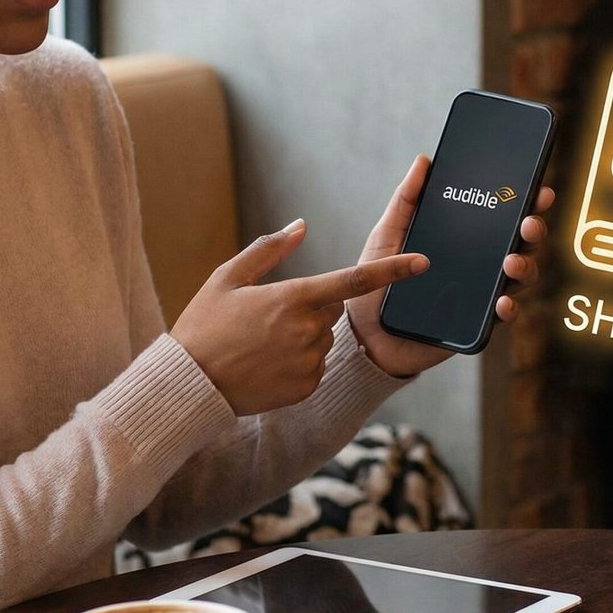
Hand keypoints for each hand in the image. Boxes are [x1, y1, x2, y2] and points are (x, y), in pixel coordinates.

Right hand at [172, 220, 428, 414]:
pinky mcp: (307, 387)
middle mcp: (309, 330)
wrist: (190, 385)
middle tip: (267, 318)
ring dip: (303, 337)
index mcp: (293, 298)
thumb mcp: (227, 278)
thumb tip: (300, 226)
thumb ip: (269, 249)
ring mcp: (310, 361)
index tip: (423, 262)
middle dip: (310, 307)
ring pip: (322, 338)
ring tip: (261, 345)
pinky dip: (298, 363)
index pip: (354, 280)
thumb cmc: (204, 326)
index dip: (393, 271)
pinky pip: (315, 366)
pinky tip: (266, 365)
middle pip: (331, 309)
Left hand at [346, 154, 555, 377]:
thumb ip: (406, 199)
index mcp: (464, 239)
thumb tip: (424, 161)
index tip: (538, 190)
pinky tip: (503, 301)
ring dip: (525, 267)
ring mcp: (480, 294)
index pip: (501, 218)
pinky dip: (508, 308)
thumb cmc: (377, 281)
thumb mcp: (389, 233)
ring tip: (511, 262)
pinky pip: (501, 315)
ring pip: (518, 278)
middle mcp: (478, 264)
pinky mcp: (476, 323)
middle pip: (519, 244)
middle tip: (529, 223)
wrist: (365, 333)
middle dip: (532, 230)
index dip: (524, 203)